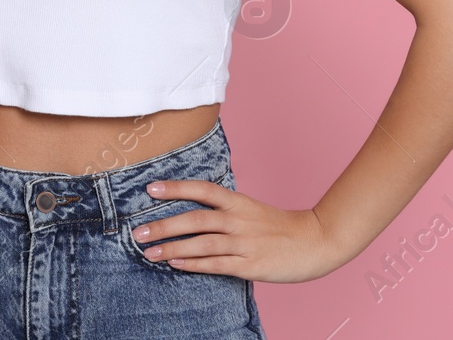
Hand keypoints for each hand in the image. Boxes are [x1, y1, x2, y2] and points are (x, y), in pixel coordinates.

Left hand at [130, 179, 351, 283]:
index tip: (150, 188)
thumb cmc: (279, 227)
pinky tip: (176, 264)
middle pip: (195, 219)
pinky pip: (216, 264)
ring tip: (149, 252)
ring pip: (201, 243)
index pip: (202, 190)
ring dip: (172, 247)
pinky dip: (194, 264)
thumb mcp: (251, 209)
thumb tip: (193, 212)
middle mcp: (238, 220)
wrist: (314, 241)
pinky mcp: (249, 265)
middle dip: (164, 225)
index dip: (176, 188)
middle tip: (138, 231)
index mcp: (238, 202)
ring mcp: (244, 243)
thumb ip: (225, 210)